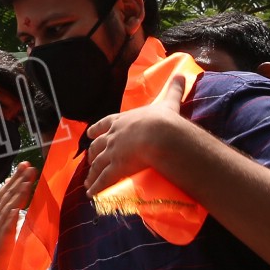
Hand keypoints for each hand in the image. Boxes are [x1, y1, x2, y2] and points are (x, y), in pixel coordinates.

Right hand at [0, 162, 35, 269]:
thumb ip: (3, 212)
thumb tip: (12, 198)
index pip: (4, 191)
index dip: (14, 178)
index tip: (24, 165)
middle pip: (7, 193)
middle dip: (18, 178)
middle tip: (29, 165)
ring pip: (9, 203)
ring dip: (19, 190)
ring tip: (29, 177)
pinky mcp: (1, 237)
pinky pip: (8, 220)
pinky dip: (13, 208)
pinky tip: (20, 200)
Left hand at [83, 72, 200, 197]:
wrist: (158, 134)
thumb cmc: (162, 119)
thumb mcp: (167, 102)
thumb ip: (173, 89)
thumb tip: (181, 75)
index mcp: (122, 121)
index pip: (105, 124)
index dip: (98, 129)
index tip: (91, 133)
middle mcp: (113, 136)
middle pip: (97, 146)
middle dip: (93, 154)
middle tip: (89, 160)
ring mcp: (112, 153)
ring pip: (97, 164)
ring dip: (92, 174)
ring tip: (88, 183)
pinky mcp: (115, 168)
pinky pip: (103, 181)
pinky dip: (96, 188)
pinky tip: (90, 195)